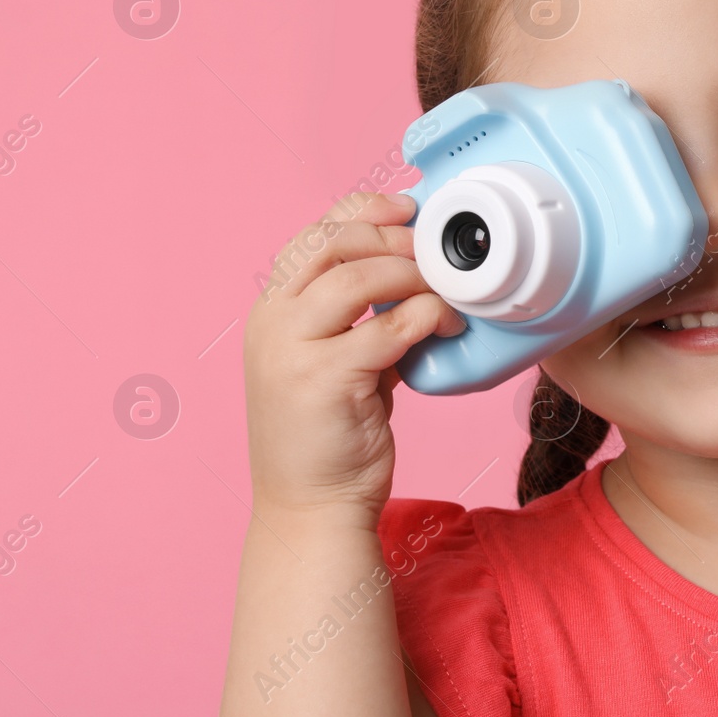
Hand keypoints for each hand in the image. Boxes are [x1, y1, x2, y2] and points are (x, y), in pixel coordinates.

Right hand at [241, 192, 465, 522]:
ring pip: (356, 277)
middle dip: (393, 236)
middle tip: (436, 253)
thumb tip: (416, 269)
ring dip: (412, 275)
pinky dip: (424, 316)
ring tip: (445, 290)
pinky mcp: (321, 381)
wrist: (311, 507)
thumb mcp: (339, 359)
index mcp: (272, 310)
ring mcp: (290, 350)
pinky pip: (385, 328)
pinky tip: (445, 326)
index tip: (410, 209)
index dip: (364, 210)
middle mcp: (272, 322)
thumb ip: (361, 315)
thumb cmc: (333, 435)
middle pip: (333, 243)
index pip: (314, 234)